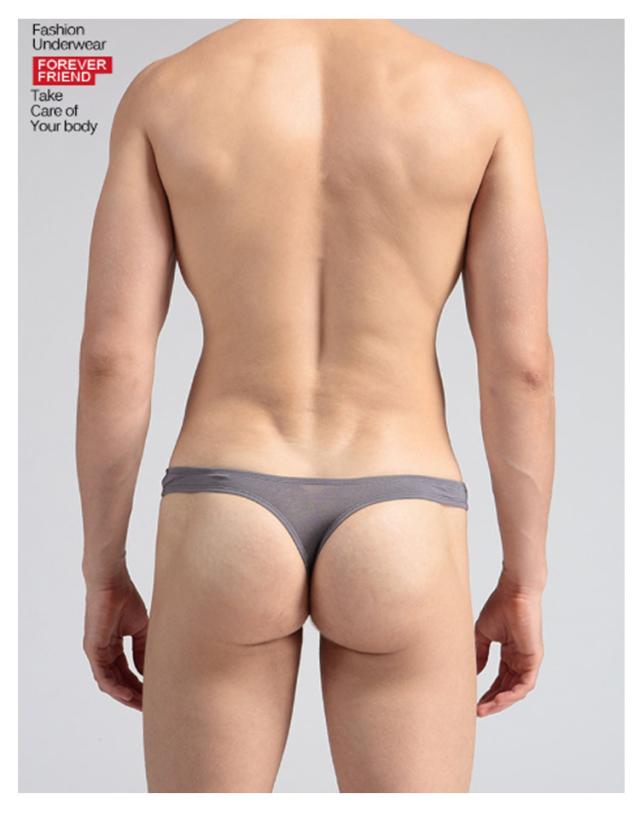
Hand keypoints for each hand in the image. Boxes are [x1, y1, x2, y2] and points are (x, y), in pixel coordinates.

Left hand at [83, 571, 147, 710]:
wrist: (113, 583)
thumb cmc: (125, 599)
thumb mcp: (140, 629)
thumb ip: (142, 650)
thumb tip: (147, 672)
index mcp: (113, 648)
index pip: (126, 673)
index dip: (140, 686)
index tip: (154, 696)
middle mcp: (103, 653)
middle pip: (118, 682)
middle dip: (134, 696)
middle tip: (150, 707)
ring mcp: (96, 653)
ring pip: (110, 683)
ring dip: (125, 696)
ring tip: (141, 705)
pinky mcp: (92, 649)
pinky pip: (103, 675)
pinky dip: (115, 687)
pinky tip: (128, 694)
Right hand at [474, 574, 543, 716]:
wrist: (513, 592)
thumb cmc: (499, 606)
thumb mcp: (483, 634)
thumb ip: (479, 653)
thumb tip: (474, 672)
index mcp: (509, 653)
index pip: (500, 680)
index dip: (488, 692)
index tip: (474, 702)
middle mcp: (520, 660)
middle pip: (507, 688)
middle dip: (492, 702)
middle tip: (478, 711)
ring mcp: (528, 661)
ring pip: (516, 690)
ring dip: (501, 702)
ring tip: (485, 708)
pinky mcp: (534, 659)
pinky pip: (525, 684)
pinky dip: (513, 694)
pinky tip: (499, 699)